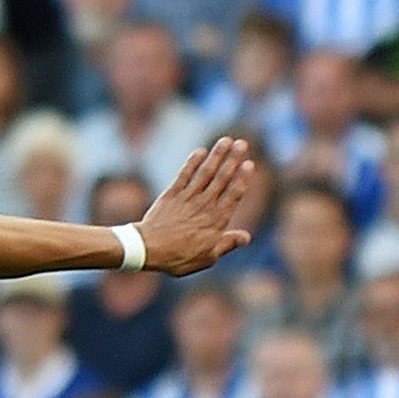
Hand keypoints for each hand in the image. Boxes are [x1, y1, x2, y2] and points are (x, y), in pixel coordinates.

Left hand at [136, 137, 261, 275]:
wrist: (148, 249)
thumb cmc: (179, 257)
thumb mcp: (208, 257)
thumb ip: (227, 244)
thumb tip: (246, 237)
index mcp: (216, 220)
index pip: (233, 194)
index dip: (242, 178)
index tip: (249, 163)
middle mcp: (204, 205)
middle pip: (222, 178)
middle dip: (233, 159)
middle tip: (242, 143)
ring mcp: (187, 197)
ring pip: (205, 172)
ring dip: (216, 155)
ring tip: (226, 140)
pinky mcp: (172, 194)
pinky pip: (184, 175)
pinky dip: (192, 162)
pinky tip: (200, 151)